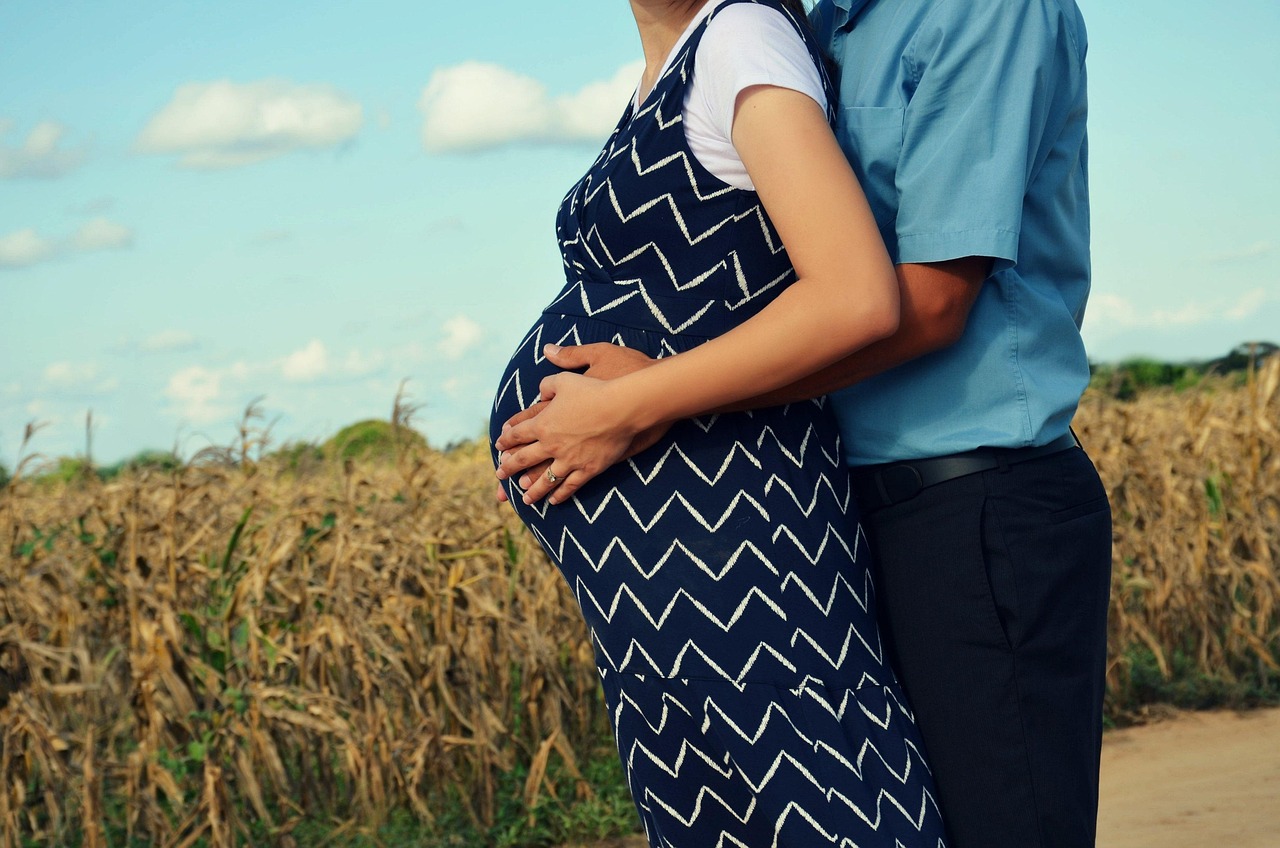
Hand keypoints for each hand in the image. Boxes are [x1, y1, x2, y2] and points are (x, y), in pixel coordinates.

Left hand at [495, 371, 643, 504]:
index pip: (517, 434)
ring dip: (532, 490)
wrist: (621, 408)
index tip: (499, 446)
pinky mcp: (588, 469)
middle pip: (524, 459)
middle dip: (509, 468)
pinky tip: (554, 500)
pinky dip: (560, 494)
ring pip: (544, 480)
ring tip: (524, 499)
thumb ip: (547, 385)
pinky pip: (570, 486)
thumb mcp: (565, 380)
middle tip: (500, 475)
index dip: (506, 440)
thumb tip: (540, 391)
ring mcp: (569, 460)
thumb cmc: (593, 391)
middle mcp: (551, 445)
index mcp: (543, 423)